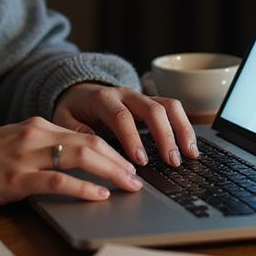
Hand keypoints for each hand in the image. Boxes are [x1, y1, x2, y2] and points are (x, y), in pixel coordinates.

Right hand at [0, 117, 143, 208]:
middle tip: (137, 178)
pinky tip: (98, 196)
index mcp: (36, 125)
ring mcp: (26, 155)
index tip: (128, 164)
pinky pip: (58, 181)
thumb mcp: (13, 144)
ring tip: (128, 186)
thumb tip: (73, 164)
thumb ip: (41, 148)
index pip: (85, 134)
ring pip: (81, 156)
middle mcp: (35, 135)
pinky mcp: (16, 178)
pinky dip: (82, 188)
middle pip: (90, 143)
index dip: (112, 149)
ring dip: (110, 172)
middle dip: (119, 161)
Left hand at [53, 83, 198, 168]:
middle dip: (164, 135)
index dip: (132, 138)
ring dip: (182, 129)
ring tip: (191, 155)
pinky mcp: (151, 103)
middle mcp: (126, 94)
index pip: (121, 116)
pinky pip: (173, 109)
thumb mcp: (64, 121)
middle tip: (172, 161)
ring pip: (169, 105)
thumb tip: (94, 148)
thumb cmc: (73, 112)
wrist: (79, 93)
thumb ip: (77, 133)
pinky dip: (185, 126)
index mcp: (102, 99)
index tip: (142, 161)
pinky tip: (192, 147)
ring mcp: (141, 97)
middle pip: (152, 108)